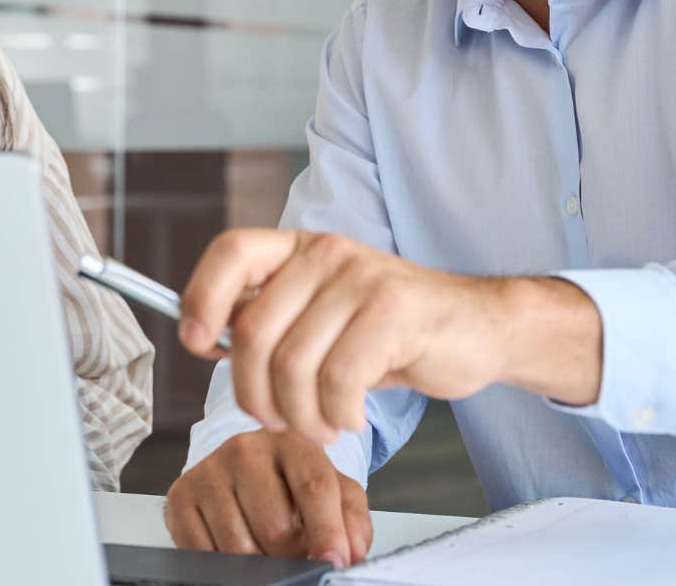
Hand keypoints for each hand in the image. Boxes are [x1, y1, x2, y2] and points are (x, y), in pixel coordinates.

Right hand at [165, 429, 372, 567]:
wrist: (243, 469)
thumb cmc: (292, 484)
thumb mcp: (334, 493)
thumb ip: (351, 521)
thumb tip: (349, 555)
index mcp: (292, 441)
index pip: (314, 487)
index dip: (327, 532)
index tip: (333, 562)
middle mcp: (246, 449)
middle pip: (276, 527)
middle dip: (292, 554)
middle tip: (295, 552)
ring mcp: (209, 471)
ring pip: (239, 547)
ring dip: (259, 563)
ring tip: (266, 549)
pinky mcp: (181, 495)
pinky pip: (203, 552)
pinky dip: (223, 565)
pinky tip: (234, 547)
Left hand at [179, 229, 601, 443]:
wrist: (479, 328)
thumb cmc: (394, 332)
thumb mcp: (325, 317)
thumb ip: (274, 322)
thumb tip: (208, 342)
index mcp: (301, 250)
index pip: (232, 252)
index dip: (201, 296)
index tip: (197, 343)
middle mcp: (326, 254)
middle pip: (253, 331)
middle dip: (255, 393)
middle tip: (279, 420)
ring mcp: (362, 278)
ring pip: (293, 364)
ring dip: (300, 415)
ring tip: (321, 425)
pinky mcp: (395, 311)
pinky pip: (337, 379)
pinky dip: (336, 414)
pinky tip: (350, 416)